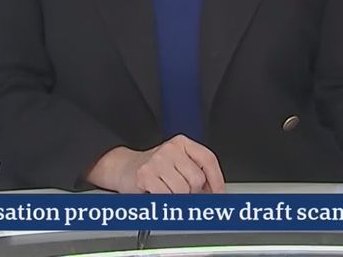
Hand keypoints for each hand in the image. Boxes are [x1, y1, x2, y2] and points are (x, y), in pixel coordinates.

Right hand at [87, 135, 225, 193]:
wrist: (123, 168)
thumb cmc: (153, 168)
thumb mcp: (177, 162)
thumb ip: (196, 171)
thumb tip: (214, 191)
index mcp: (182, 143)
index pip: (208, 159)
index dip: (217, 179)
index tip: (219, 192)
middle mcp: (171, 149)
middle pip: (197, 178)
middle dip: (192, 191)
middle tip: (182, 191)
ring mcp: (157, 160)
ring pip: (183, 190)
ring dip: (177, 197)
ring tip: (167, 191)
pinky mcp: (146, 174)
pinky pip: (167, 196)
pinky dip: (164, 199)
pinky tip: (157, 192)